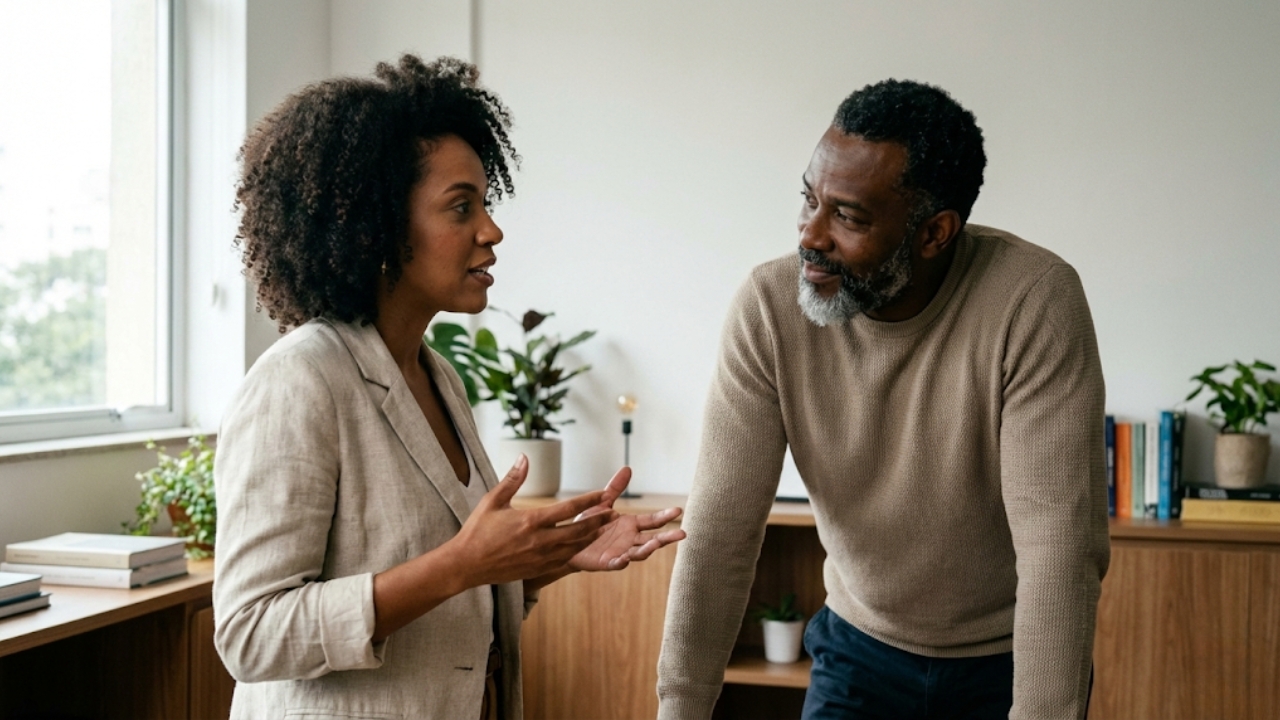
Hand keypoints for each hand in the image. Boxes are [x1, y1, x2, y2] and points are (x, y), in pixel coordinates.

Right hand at [448, 454, 611, 585]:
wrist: (466, 564)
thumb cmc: (477, 531)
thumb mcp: (493, 501)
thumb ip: (512, 479)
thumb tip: (524, 457)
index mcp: (531, 521)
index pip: (569, 509)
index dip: (589, 501)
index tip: (604, 494)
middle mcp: (540, 541)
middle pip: (579, 530)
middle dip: (598, 521)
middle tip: (613, 513)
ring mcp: (540, 558)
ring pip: (574, 547)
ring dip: (591, 537)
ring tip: (604, 529)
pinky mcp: (537, 570)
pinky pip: (564, 560)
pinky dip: (577, 552)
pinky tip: (583, 546)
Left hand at [568, 467, 686, 571]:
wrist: (568, 541)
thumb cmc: (587, 523)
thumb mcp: (602, 502)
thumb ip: (615, 488)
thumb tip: (627, 468)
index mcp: (631, 525)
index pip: (653, 521)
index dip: (665, 516)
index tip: (678, 510)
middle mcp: (629, 540)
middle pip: (653, 539)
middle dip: (667, 537)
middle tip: (682, 534)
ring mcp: (620, 552)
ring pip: (639, 553)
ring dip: (648, 549)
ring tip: (656, 543)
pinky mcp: (607, 562)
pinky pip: (616, 563)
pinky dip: (621, 562)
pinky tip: (625, 558)